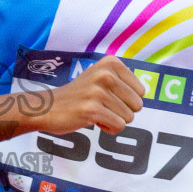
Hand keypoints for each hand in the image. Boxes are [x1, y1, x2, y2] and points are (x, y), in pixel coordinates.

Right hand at [28, 55, 143, 134]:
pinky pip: (118, 126)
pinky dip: (108, 128)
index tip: (108, 96)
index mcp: (110, 63)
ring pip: (129, 117)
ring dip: (113, 120)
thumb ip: (122, 81)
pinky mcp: (92, 110)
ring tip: (95, 112)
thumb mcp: (100, 77)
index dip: (126, 100)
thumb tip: (144, 93)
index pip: (141, 91)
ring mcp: (98, 92)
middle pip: (137, 105)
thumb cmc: (78, 96)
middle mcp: (105, 74)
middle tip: (101, 106)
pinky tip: (93, 120)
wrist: (48, 107)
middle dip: (122, 111)